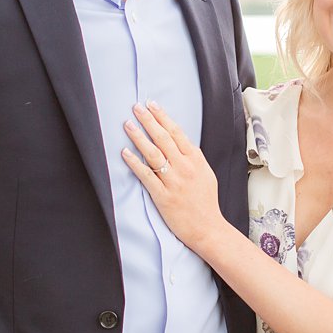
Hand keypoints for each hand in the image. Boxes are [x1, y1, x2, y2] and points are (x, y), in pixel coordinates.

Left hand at [121, 101, 225, 250]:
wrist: (208, 228)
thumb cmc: (206, 202)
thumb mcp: (206, 174)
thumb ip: (193, 158)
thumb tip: (180, 143)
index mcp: (196, 160)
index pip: (177, 132)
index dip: (162, 117)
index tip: (152, 105)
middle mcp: (185, 168)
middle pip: (163, 138)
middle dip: (148, 120)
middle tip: (136, 107)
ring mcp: (173, 182)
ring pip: (153, 154)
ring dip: (139, 137)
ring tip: (128, 124)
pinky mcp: (163, 196)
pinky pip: (146, 176)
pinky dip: (135, 163)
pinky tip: (125, 153)